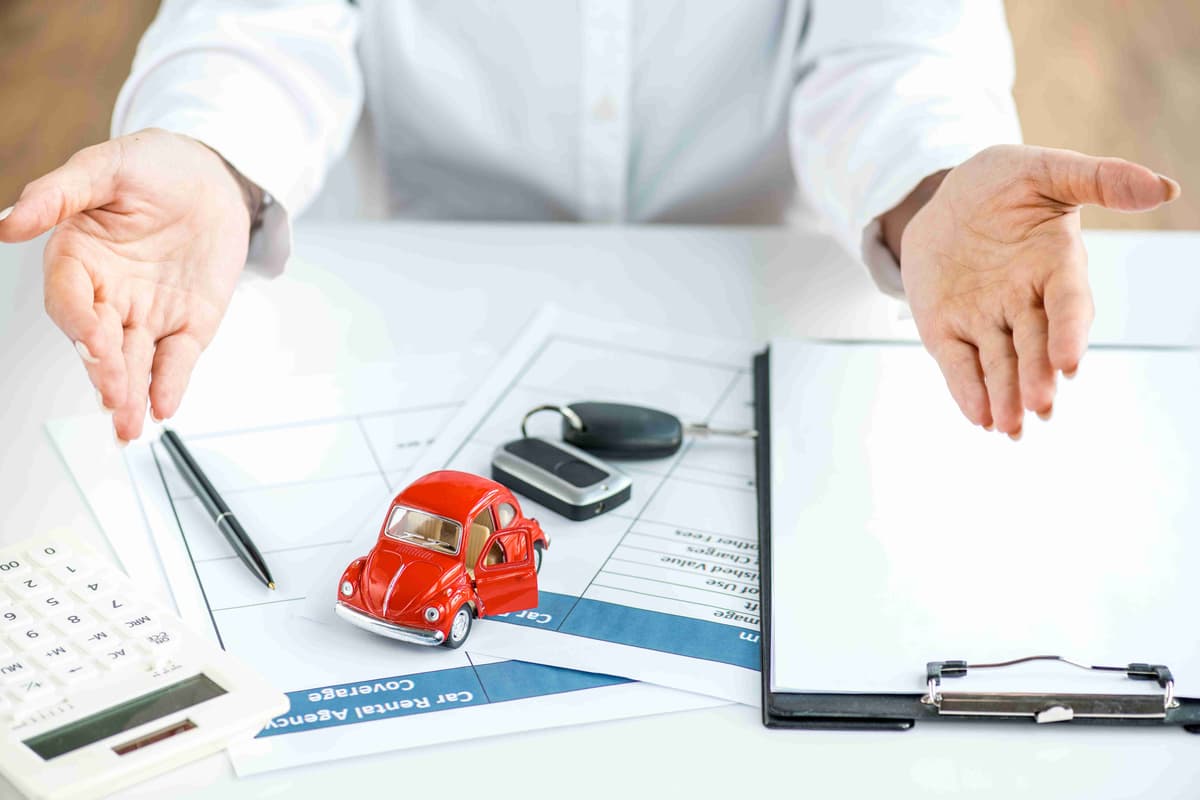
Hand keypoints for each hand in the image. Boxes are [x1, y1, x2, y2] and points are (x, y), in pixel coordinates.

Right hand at [0, 129, 257, 442]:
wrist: (212, 178)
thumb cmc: (155, 167)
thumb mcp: (107, 166)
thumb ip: (60, 193)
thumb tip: (7, 222)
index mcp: (79, 258)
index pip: (68, 301)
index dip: (79, 323)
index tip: (94, 340)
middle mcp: (109, 293)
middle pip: (99, 342)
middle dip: (105, 372)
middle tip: (114, 399)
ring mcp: (147, 313)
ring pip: (133, 360)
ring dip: (130, 392)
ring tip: (128, 424)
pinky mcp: (187, 324)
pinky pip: (176, 359)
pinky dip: (170, 383)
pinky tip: (165, 406)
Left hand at [897, 145, 1179, 436]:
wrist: (948, 198)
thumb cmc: (1004, 183)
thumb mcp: (1048, 170)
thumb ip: (1100, 180)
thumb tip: (1164, 187)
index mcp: (1055, 267)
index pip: (1068, 306)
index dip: (1069, 333)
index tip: (1070, 364)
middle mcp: (1025, 302)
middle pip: (1035, 346)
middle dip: (1037, 377)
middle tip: (1040, 406)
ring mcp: (986, 319)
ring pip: (1000, 364)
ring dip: (1005, 396)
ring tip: (1010, 427)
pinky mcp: (948, 330)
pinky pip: (959, 365)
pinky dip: (967, 390)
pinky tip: (979, 417)